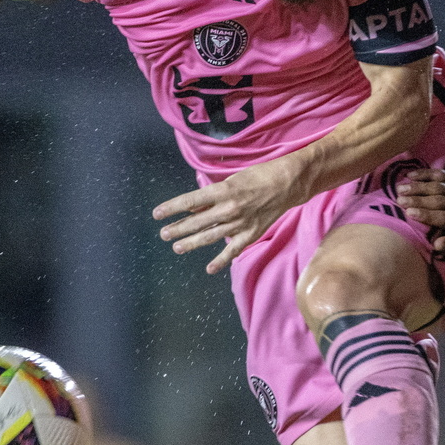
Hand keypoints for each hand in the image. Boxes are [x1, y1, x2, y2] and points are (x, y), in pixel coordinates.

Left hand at [153, 161, 298, 272]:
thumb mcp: (231, 180)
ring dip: (191, 243)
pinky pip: (232, 250)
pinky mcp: (250, 235)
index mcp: (222, 191)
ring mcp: (239, 224)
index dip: (171, 208)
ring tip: (176, 247)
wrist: (287, 184)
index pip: (189, 201)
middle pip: (196, 221)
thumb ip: (212, 196)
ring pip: (209, 236)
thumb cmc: (258, 176)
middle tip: (163, 234)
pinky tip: (209, 268)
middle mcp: (228, 209)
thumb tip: (193, 207)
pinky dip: (220, 261)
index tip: (157, 214)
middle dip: (177, 228)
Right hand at [396, 167, 444, 261]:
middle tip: (399, 200)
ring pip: (438, 185)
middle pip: (439, 199)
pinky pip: (442, 176)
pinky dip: (426, 174)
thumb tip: (437, 244)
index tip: (409, 213)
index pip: (444, 217)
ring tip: (400, 188)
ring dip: (418, 186)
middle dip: (418, 199)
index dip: (427, 215)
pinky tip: (410, 175)